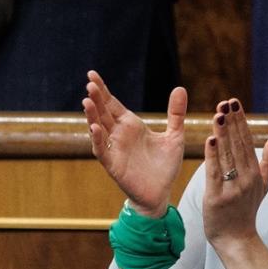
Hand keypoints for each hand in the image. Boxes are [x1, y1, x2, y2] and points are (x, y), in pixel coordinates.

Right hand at [83, 71, 188, 217]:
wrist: (161, 194)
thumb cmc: (165, 166)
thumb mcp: (175, 136)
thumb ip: (175, 113)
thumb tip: (180, 88)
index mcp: (131, 125)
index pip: (113, 103)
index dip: (103, 90)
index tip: (92, 74)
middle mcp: (119, 135)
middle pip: (104, 112)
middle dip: (96, 98)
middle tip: (89, 82)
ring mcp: (114, 149)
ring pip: (99, 129)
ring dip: (92, 116)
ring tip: (87, 101)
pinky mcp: (113, 165)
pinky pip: (102, 150)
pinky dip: (97, 139)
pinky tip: (94, 128)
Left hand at [202, 97, 267, 249]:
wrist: (236, 239)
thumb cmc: (246, 210)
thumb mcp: (262, 185)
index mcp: (255, 174)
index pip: (247, 142)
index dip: (240, 121)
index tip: (234, 102)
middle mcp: (246, 179)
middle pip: (238, 145)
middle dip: (232, 122)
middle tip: (226, 102)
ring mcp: (232, 189)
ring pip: (227, 156)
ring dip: (222, 134)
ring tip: (218, 114)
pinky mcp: (217, 198)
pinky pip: (214, 174)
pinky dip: (212, 156)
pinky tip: (210, 140)